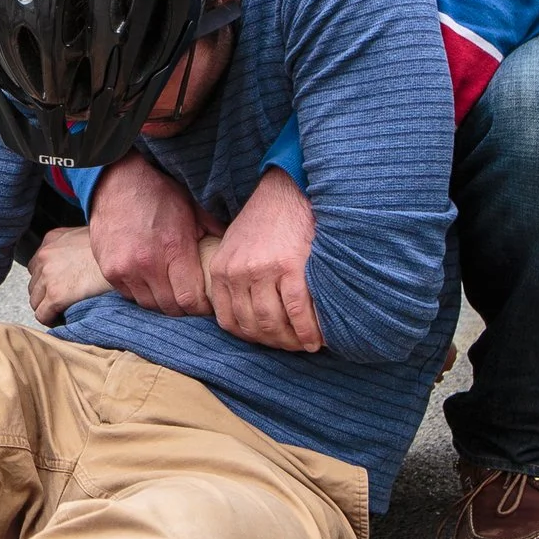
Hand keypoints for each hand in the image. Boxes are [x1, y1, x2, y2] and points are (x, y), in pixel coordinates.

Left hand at [27, 225, 111, 324]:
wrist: (125, 256)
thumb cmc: (116, 247)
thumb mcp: (91, 236)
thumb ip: (77, 246)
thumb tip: (80, 260)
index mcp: (52, 240)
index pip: (38, 265)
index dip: (47, 279)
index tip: (58, 288)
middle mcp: (45, 256)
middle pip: (34, 283)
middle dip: (45, 294)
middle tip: (61, 303)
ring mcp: (48, 276)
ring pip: (35, 300)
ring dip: (47, 307)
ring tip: (62, 313)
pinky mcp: (55, 295)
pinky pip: (42, 315)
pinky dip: (50, 320)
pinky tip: (62, 321)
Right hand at [88, 153, 211, 315]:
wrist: (118, 182)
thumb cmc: (160, 195)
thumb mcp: (193, 209)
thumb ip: (215, 232)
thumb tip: (235, 251)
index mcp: (174, 249)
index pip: (190, 300)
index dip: (201, 307)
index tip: (205, 302)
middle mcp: (147, 264)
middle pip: (170, 308)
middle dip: (183, 307)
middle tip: (190, 298)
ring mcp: (125, 269)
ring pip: (149, 304)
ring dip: (162, 301)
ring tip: (170, 289)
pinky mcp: (109, 271)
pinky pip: (130, 295)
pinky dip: (142, 292)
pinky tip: (150, 280)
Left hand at [204, 167, 322, 351]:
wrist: (287, 190)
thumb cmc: (266, 220)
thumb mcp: (235, 246)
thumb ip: (234, 277)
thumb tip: (246, 316)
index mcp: (221, 270)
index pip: (229, 321)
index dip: (251, 338)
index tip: (270, 341)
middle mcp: (238, 272)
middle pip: (253, 325)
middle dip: (275, 343)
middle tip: (294, 347)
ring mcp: (263, 271)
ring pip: (274, 322)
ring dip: (292, 340)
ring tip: (306, 344)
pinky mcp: (290, 267)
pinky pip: (298, 311)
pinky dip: (308, 330)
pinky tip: (318, 338)